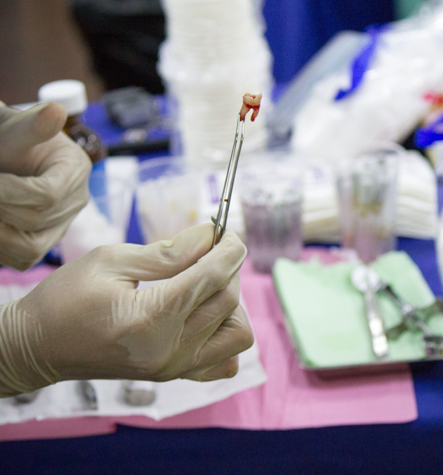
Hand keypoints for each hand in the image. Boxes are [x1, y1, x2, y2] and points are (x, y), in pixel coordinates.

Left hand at [0, 101, 90, 269]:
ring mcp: (61, 225)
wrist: (6, 154)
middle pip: (36, 220)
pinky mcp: (43, 242)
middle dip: (0, 207)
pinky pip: (23, 259)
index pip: (48, 195)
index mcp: (75, 170)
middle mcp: (75, 201)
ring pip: (30, 248)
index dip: (11, 192)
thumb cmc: (8, 139)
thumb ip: (33, 125)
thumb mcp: (16, 129)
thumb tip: (56, 111)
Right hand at [0, 224, 253, 396]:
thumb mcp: (110, 260)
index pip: (213, 278)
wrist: (38, 347)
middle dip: (228, 267)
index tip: (228, 231)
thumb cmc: (65, 299)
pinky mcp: (175, 375)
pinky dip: (226, 337)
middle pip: (228, 300)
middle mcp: (169, 349)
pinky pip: (226, 362)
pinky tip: (205, 317)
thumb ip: (167, 251)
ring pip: (238, 333)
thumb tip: (210, 234)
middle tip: (210, 249)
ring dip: (231, 303)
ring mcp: (175, 368)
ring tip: (204, 284)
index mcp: (151, 318)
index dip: (229, 248)